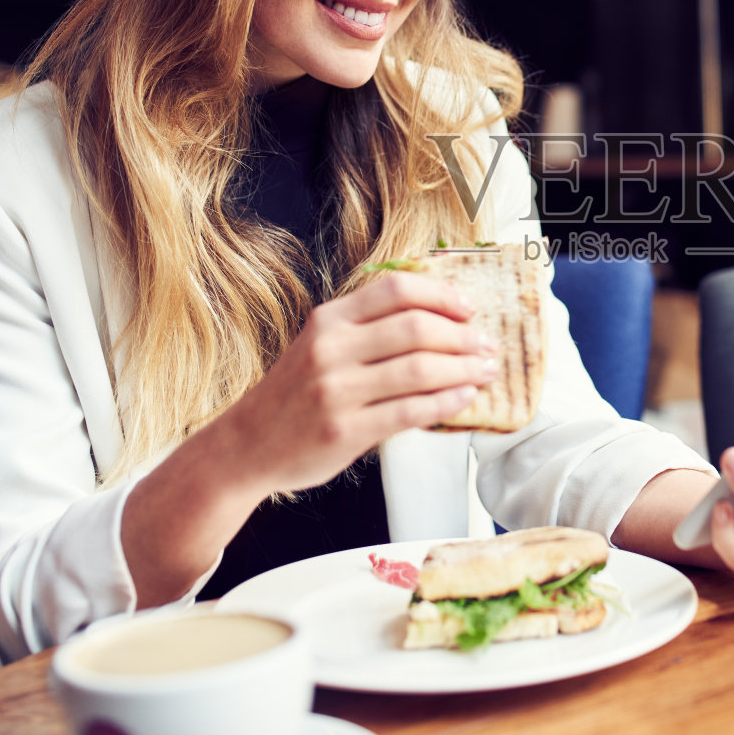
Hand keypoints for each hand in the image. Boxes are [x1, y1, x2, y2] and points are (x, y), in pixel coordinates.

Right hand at [217, 271, 496, 496]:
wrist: (246, 445)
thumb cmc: (294, 393)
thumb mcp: (320, 344)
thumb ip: (368, 329)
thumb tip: (441, 319)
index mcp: (328, 319)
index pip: (396, 289)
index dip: (442, 294)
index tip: (469, 307)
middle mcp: (330, 349)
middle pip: (415, 328)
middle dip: (462, 335)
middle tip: (487, 344)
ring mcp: (337, 391)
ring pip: (420, 370)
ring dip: (464, 369)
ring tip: (486, 371)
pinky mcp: (345, 430)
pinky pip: (411, 411)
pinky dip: (447, 402)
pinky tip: (465, 398)